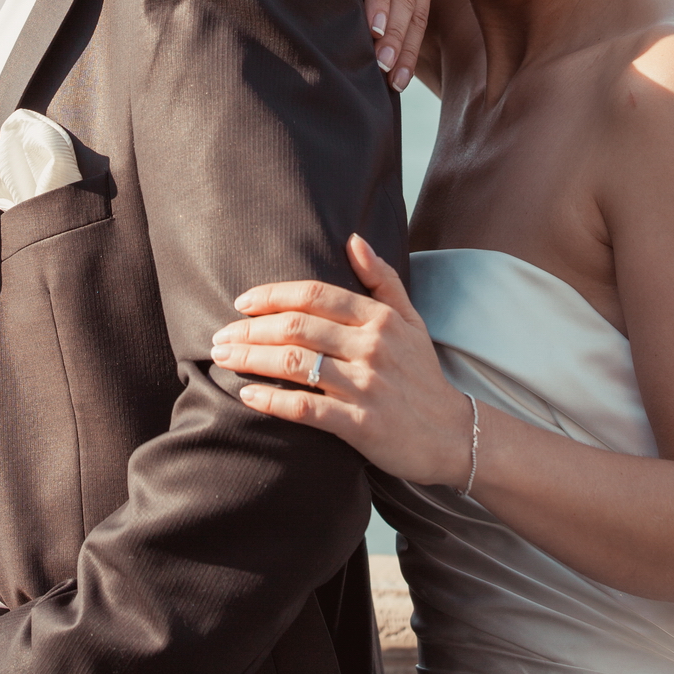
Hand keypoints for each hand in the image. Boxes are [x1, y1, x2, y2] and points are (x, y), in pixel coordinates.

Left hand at [212, 235, 475, 485]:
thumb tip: (354, 240)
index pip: (316, 295)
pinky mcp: (361, 425)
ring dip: (251, 358)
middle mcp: (372, 347)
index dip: (273, 295)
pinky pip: (307, 409)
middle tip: (220, 334)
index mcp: (380, 318)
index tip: (242, 302)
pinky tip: (248, 395)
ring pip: (295, 364)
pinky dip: (272, 401)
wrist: (452, 434)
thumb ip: (382, 279)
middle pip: (297, 327)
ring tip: (223, 358)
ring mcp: (367, 386)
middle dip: (251, 329)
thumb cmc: (422, 374)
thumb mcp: (411, 320)